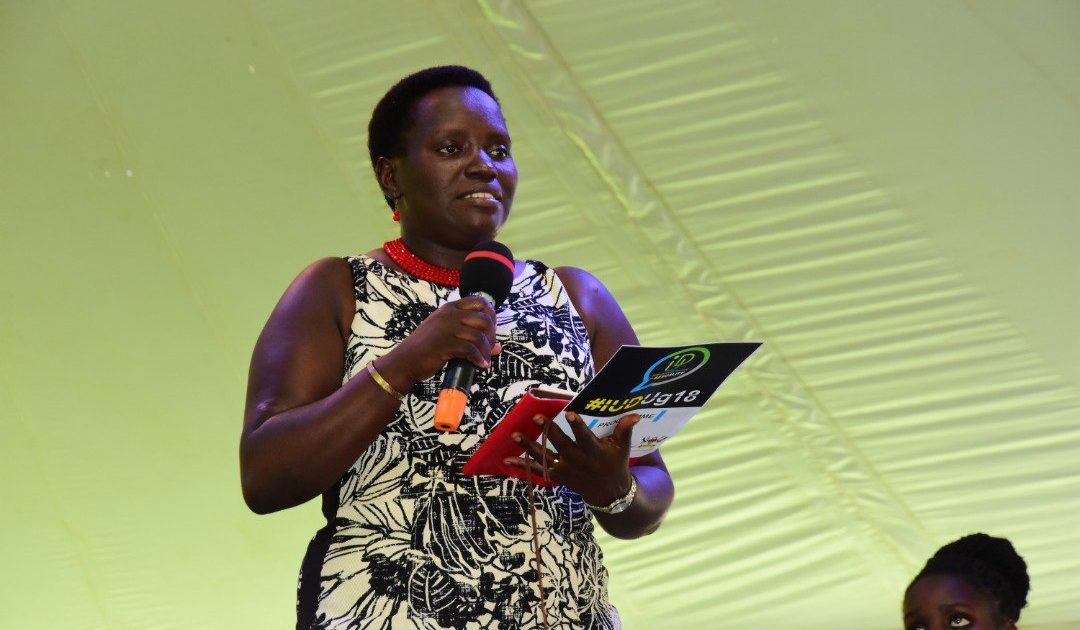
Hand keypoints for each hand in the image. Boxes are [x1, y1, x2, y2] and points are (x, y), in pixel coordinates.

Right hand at [381, 296, 500, 385]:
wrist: (405, 360)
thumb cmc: (426, 348)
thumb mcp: (446, 333)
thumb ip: (469, 334)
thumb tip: (497, 346)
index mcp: (450, 308)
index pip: (480, 302)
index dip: (491, 315)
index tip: (490, 330)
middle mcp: (449, 315)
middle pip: (484, 318)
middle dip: (491, 335)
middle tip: (489, 347)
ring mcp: (447, 329)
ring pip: (479, 336)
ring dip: (486, 350)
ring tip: (485, 359)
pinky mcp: (446, 344)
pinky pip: (471, 350)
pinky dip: (479, 359)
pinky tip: (480, 365)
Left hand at [504, 411, 639, 505]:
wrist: (609, 493)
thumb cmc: (615, 464)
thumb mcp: (622, 448)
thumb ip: (624, 430)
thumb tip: (634, 414)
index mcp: (594, 451)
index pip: (585, 437)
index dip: (578, 426)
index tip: (571, 413)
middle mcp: (577, 460)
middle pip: (561, 445)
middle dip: (549, 431)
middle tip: (538, 418)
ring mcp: (565, 469)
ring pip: (544, 457)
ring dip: (528, 446)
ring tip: (514, 435)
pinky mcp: (556, 475)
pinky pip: (537, 470)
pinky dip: (522, 465)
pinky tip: (507, 458)